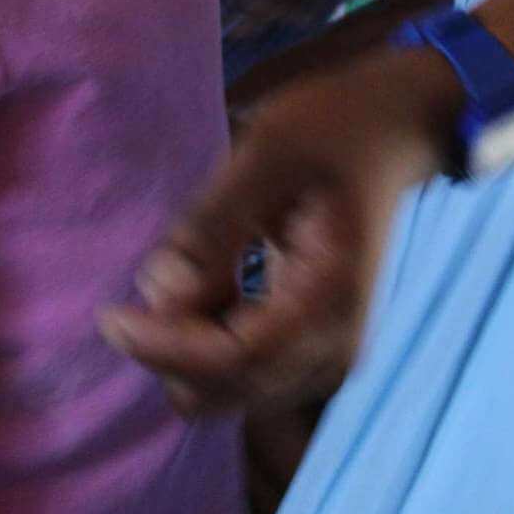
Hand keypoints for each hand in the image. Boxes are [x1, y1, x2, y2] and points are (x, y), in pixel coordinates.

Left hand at [100, 45, 459, 415]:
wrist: (401, 125)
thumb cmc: (338, 125)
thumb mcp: (268, 152)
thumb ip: (214, 224)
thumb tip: (157, 292)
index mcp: (331, 299)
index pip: (234, 358)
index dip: (164, 347)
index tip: (111, 316)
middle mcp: (338, 346)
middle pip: (231, 388)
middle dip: (173, 350)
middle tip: (145, 285)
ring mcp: (333, 350)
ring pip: (236, 387)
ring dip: (190, 345)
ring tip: (178, 268)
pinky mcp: (320, 341)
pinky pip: (252, 365)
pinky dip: (212, 336)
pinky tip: (202, 281)